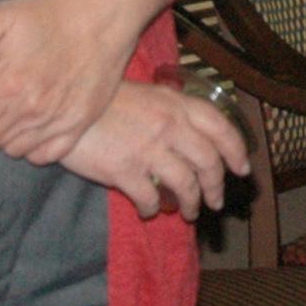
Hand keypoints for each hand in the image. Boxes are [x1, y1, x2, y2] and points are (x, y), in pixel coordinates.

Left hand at [0, 0, 131, 160]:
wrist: (104, 17)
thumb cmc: (53, 14)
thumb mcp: (7, 16)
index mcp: (8, 84)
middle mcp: (30, 109)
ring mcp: (56, 120)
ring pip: (13, 150)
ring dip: (7, 135)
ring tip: (13, 112)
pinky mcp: (78, 124)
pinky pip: (46, 155)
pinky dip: (34, 146)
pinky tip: (34, 125)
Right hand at [55, 82, 251, 220]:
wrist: (62, 106)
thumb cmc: (102, 99)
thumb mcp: (144, 93)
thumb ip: (168, 109)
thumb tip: (187, 129)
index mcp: (175, 102)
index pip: (219, 125)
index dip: (236, 149)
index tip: (243, 168)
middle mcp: (169, 125)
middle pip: (208, 161)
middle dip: (217, 186)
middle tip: (216, 201)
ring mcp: (149, 149)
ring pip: (186, 185)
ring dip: (191, 203)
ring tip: (188, 212)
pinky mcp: (125, 170)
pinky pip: (149, 199)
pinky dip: (152, 209)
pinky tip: (148, 212)